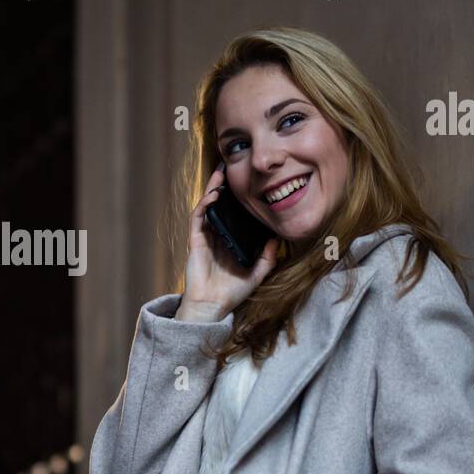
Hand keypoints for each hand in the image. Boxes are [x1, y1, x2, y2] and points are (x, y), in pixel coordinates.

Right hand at [175, 163, 280, 321]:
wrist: (213, 306)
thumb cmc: (231, 293)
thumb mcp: (257, 273)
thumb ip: (267, 257)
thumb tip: (277, 238)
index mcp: (228, 241)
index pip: (232, 214)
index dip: (237, 198)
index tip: (246, 182)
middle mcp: (215, 236)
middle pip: (218, 205)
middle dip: (222, 186)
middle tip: (229, 167)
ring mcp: (204, 237)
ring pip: (206, 207)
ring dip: (212, 189)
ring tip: (220, 174)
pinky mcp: (196, 241)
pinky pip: (198, 218)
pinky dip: (205, 205)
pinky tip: (213, 195)